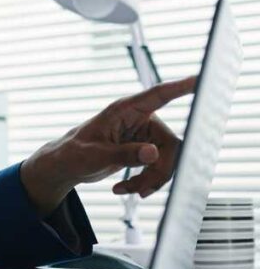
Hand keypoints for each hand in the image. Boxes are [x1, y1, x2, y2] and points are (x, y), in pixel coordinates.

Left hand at [20, 75, 196, 215]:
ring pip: (168, 159)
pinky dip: (145, 182)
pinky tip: (124, 189)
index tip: (202, 78)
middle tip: (141, 188)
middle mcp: (139, 119)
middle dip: (160, 170)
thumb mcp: (95, 156)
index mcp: (124, 110)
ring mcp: (143, 135)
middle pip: (171, 143)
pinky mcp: (144, 149)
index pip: (159, 95)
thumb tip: (153, 152)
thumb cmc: (73, 154)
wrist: (66, 166)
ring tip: (128, 189)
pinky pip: (159, 167)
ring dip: (151, 179)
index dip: (182, 86)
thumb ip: (124, 154)